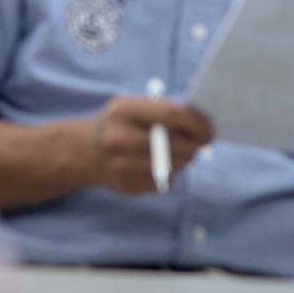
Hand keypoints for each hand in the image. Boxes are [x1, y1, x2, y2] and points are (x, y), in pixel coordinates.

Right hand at [86, 96, 213, 195]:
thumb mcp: (132, 107)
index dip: (194, 120)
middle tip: (206, 141)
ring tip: (187, 151)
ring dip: (186, 159)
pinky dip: (171, 173)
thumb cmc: (119, 123)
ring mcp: (121, 165)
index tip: (209, 125)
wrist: (85, 151)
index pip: (169, 114)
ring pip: (171, 165)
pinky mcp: (127, 186)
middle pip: (173, 144)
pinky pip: (162, 182)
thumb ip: (161, 111)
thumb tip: (200, 124)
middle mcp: (118, 138)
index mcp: (122, 111)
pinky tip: (166, 164)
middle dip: (196, 143)